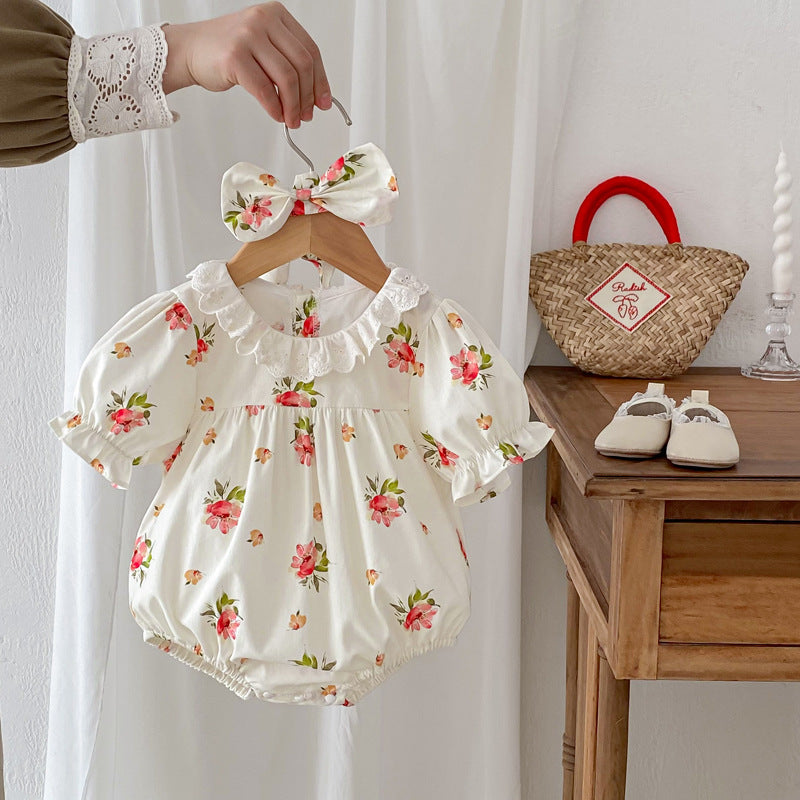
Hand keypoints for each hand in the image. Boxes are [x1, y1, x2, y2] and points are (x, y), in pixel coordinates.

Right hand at [161, 3, 331, 127]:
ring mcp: (248, 36)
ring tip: (291, 120)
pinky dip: (274, 108)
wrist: (190, 50)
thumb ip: (287, 62)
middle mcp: (264, 20)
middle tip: (305, 116)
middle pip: (302, 65)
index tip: (323, 102)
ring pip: (287, 78)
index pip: (311, 50)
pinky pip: (265, 90)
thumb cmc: (228, 52)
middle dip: (307, 97)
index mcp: (276, 15)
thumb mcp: (264, 47)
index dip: (320, 80)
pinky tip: (276, 115)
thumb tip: (315, 95)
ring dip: (293, 106)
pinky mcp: (234, 57)